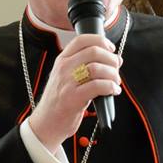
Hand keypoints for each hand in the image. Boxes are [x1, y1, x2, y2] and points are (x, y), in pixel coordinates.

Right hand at [27, 33, 121, 152]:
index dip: (101, 40)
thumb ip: (87, 66)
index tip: (111, 48)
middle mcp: (63, 68)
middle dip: (111, 59)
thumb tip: (115, 59)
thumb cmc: (59, 100)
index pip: (82, 39)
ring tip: (115, 82)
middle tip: (116, 69)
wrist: (46, 122)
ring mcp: (67, 82)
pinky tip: (113, 91)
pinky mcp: (73, 98)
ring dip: (113, 74)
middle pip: (94, 51)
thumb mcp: (67, 77)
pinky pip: (98, 86)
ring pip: (97, 68)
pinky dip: (111, 87)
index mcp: (62, 60)